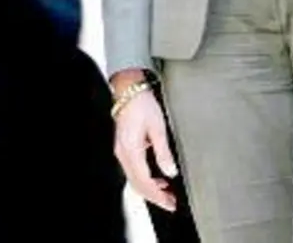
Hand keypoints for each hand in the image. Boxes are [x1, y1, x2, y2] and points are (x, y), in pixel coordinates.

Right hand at [110, 70, 177, 211]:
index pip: (144, 181)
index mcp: (131, 150)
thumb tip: (170, 172)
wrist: (128, 90)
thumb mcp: (158, 127)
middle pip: (137, 184)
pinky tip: (157, 178)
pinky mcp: (123, 148)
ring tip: (167, 193)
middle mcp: (122, 153)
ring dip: (150, 189)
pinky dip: (145, 179)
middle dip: (154, 197)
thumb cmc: (142, 104)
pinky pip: (133, 170)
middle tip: (171, 203)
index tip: (170, 202)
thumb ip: (163, 152)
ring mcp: (121, 151)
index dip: (158, 195)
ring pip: (134, 179)